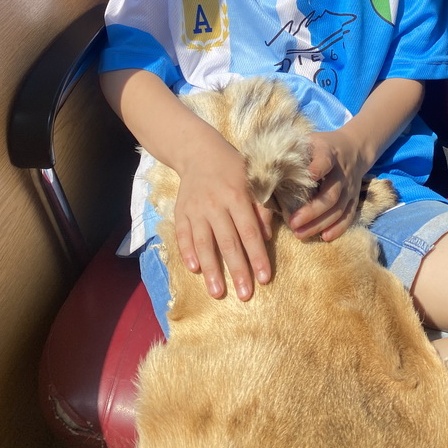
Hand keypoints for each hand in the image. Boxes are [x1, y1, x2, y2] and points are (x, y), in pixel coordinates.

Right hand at [173, 144, 272, 300]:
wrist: (199, 152)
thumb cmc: (233, 169)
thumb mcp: (254, 180)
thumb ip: (262, 207)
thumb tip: (266, 237)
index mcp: (237, 196)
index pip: (249, 232)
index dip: (257, 256)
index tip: (264, 278)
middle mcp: (215, 205)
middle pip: (228, 242)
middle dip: (238, 270)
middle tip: (246, 295)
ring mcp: (196, 209)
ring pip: (204, 243)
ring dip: (211, 269)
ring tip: (218, 292)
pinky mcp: (181, 212)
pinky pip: (183, 235)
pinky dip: (187, 252)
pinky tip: (194, 269)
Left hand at [288, 128, 370, 241]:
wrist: (354, 148)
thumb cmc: (321, 146)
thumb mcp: (309, 141)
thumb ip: (292, 151)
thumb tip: (264, 164)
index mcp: (328, 153)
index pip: (324, 161)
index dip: (316, 170)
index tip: (306, 180)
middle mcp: (341, 172)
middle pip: (330, 194)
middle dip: (312, 211)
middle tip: (292, 223)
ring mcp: (349, 188)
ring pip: (338, 209)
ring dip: (320, 223)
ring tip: (300, 234)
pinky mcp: (353, 199)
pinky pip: (348, 216)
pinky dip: (339, 228)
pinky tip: (325, 237)